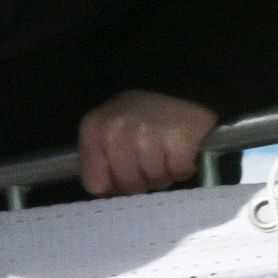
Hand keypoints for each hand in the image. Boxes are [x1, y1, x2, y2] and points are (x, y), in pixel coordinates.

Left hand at [74, 91, 216, 198]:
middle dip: (143, 181)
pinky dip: (183, 167)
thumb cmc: (141, 111)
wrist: (178, 84)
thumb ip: (100, 157)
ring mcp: (146, 136)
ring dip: (164, 173)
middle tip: (152, 162)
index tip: (124, 178)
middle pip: (128, 186)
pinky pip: (178, 173)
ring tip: (167, 153)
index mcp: (93, 131)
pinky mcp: (177, 140)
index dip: (113, 186)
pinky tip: (181, 151)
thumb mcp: (109, 127)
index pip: (94, 183)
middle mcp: (115, 134)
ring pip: (154, 181)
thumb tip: (109, 194)